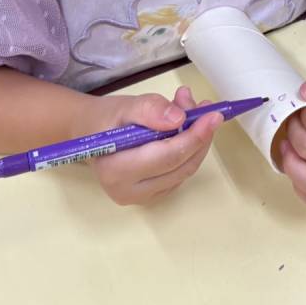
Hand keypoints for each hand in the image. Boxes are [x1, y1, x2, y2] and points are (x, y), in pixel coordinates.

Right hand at [84, 85, 220, 205]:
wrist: (92, 135)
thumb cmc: (105, 120)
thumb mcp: (124, 106)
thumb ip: (149, 109)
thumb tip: (178, 119)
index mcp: (116, 171)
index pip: (167, 157)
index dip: (194, 137)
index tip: (213, 115)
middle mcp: (128, 191)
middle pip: (180, 166)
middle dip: (199, 136)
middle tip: (206, 108)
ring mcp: (141, 198)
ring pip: (184, 171)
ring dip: (197, 141)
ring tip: (193, 111)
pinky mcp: (153, 194)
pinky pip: (180, 173)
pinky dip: (189, 150)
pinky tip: (186, 128)